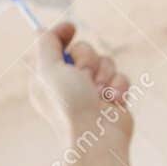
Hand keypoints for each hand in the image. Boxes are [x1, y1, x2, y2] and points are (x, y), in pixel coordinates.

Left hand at [28, 21, 134, 140]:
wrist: (97, 137)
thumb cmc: (68, 105)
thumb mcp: (48, 69)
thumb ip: (46, 44)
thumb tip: (48, 29)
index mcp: (48, 77)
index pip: (54, 46)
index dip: (62, 35)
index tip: (71, 28)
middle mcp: (70, 82)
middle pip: (83, 49)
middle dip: (87, 59)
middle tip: (83, 76)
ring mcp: (92, 90)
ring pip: (105, 61)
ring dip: (104, 74)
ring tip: (99, 93)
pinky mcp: (112, 96)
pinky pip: (121, 76)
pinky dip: (118, 87)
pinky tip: (113, 102)